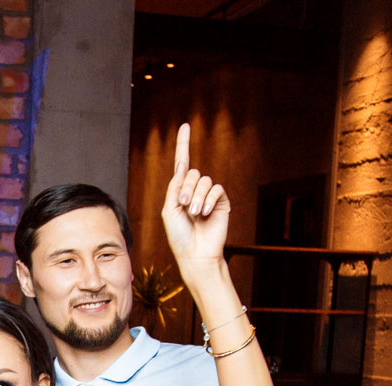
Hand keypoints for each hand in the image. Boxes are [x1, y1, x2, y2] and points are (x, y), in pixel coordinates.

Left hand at [161, 123, 229, 272]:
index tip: (185, 126)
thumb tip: (182, 164)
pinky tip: (204, 214)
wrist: (195, 254)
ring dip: (197, 197)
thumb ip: (174, 187)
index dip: (183, 144)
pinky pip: (216, 189)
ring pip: (204, 181)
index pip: (182, 163)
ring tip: (195, 214)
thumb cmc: (179, 236)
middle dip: (186, 189)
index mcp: (179, 191)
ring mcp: (209, 196)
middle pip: (191, 173)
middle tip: (184, 206)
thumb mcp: (169, 209)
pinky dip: (209, 200)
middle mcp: (194, 190)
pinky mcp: (221, 202)